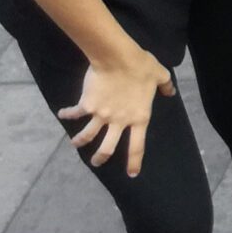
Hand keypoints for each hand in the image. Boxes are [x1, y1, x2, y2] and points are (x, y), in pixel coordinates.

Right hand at [58, 48, 173, 176]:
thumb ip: (166, 86)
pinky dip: (66, 114)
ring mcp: (101, 115)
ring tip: (75, 144)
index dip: (134, 162)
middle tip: (96, 163)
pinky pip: (75, 113)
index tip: (132, 174)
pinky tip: (61, 114)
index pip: (137, 146)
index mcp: (139, 118)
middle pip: (107, 148)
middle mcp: (119, 121)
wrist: (117, 58)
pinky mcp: (87, 105)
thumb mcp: (160, 75)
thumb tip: (170, 92)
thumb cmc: (141, 66)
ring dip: (80, 142)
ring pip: (87, 136)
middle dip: (100, 158)